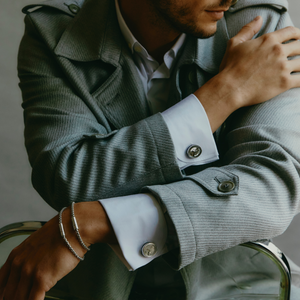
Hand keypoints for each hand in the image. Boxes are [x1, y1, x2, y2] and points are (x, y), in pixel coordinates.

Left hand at [0, 202, 115, 299]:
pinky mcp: (41, 280)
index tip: (8, 296)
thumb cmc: (61, 234)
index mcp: (15, 256)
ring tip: (33, 299)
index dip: (3, 293)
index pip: (0, 283)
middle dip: (15, 299)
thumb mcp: (36, 244)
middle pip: (9, 294)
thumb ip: (28, 259)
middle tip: (23, 298)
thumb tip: (29, 273)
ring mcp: (29, 273)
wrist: (73, 229)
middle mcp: (18, 265)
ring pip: (19, 299)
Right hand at [194, 16, 299, 131]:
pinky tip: (299, 81)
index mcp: (268, 40)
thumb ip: (248, 30)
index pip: (292, 32)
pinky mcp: (284, 83)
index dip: (297, 34)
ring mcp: (283, 67)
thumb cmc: (230, 68)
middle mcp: (278, 51)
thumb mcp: (234, 44)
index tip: (298, 39)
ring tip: (297, 69)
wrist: (230, 88)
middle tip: (298, 55)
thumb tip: (259, 18)